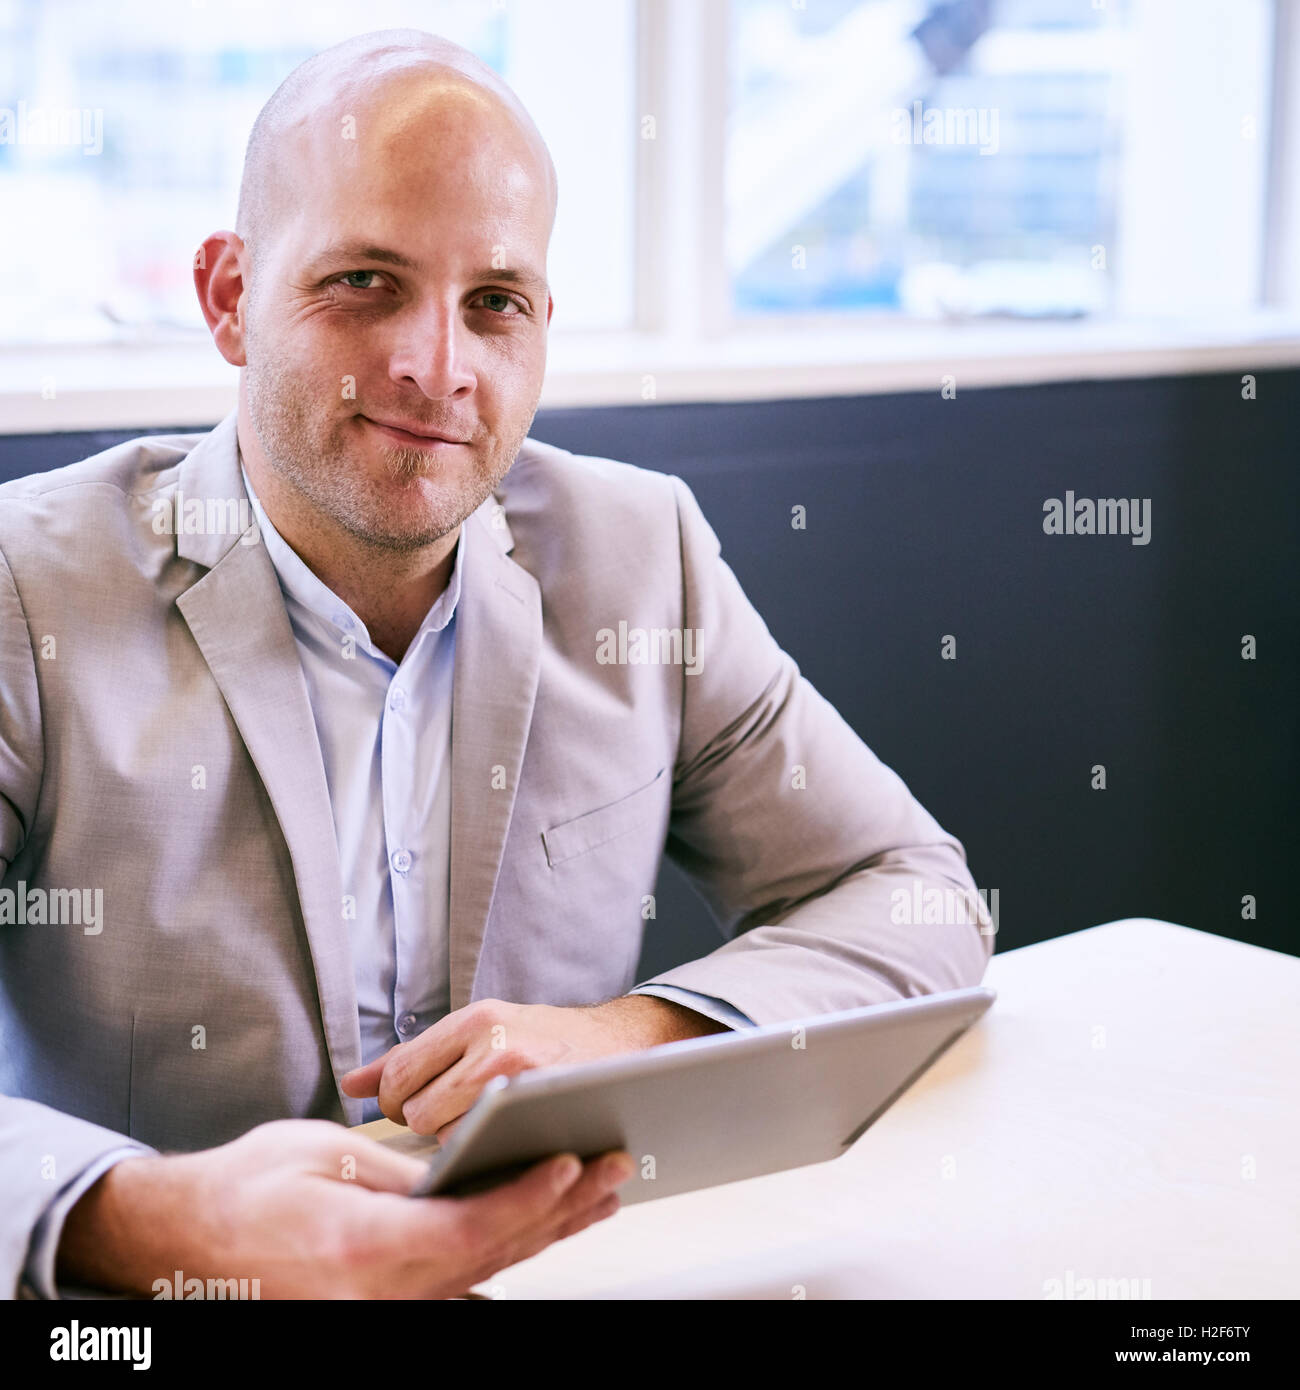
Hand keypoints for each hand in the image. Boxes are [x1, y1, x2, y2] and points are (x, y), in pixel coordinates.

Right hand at [56, 1118, 633, 1298]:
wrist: (181, 1241)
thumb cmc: (243, 1189)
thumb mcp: (326, 1155)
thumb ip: (405, 1169)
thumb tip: (468, 1166)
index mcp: (362, 1249)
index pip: (470, 1229)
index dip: (528, 1198)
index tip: (571, 1163)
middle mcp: (377, 1296)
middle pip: (493, 1257)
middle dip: (561, 1210)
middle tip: (613, 1166)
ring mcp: (378, 1312)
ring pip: (483, 1275)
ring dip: (545, 1233)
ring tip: (598, 1196)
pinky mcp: (376, 1311)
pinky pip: (454, 1289)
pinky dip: (502, 1256)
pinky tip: (538, 1233)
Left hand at [340, 995, 728, 1138]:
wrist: (620, 1046)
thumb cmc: (544, 1041)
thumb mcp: (479, 1032)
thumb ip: (415, 1056)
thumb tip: (353, 1082)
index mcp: (475, 1018)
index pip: (400, 1072)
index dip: (398, 1101)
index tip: (416, 1105)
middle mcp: (494, 1039)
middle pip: (418, 1109)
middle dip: (426, 1123)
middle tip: (452, 1116)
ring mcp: (519, 1074)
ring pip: (447, 1133)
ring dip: (458, 1138)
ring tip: (485, 1122)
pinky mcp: (540, 1103)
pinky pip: (483, 1144)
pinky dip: (486, 1148)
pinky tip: (503, 1133)